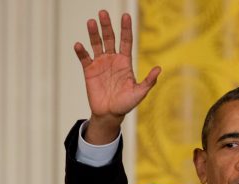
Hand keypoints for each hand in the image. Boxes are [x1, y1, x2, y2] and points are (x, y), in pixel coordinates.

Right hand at [74, 11, 160, 143]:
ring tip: (91, 22)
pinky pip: (84, 58)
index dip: (126, 29)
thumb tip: (159, 69)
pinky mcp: (89, 70)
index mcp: (125, 62)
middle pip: (109, 38)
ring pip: (96, 44)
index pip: (126, 41)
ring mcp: (100, 63)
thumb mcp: (140, 93)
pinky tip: (79, 45)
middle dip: (107, 26)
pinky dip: (81, 51)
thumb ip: (149, 81)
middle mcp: (112, 59)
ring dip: (93, 33)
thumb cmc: (126, 104)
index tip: (126, 16)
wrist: (110, 114)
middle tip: (103, 12)